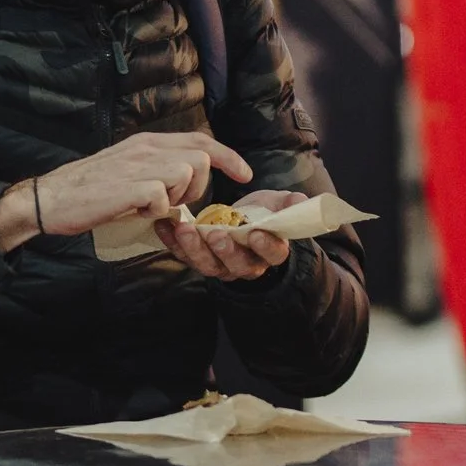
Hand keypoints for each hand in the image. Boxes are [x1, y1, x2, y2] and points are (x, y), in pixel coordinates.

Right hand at [0, 131, 252, 254]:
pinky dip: (155, 211)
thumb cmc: (88, 190)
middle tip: (177, 202)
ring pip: (185, 173)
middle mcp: (145, 148)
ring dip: (176, 197)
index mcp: (146, 142)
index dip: (227, 156)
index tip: (244, 173)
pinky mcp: (129, 187)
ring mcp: (137, 166)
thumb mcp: (126, 169)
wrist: (50, 198)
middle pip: (200, 156)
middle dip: (199, 185)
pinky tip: (135, 212)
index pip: (199, 140)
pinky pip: (162, 199)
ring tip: (149, 206)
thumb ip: (156, 170)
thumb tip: (182, 185)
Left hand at [155, 188, 303, 281]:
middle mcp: (246, 264)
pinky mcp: (198, 258)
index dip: (265, 245)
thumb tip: (301, 201)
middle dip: (225, 250)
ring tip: (185, 229)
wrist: (241, 222)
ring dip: (194, 248)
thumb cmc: (262, 214)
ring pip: (207, 264)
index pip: (272, 254)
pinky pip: (184, 255)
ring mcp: (220, 265)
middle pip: (236, 264)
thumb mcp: (278, 204)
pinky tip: (165, 225)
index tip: (256, 233)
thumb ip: (289, 204)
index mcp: (271, 251)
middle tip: (215, 234)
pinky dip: (172, 241)